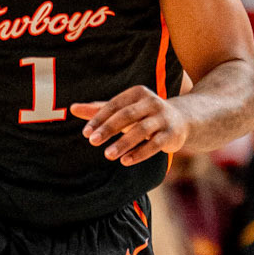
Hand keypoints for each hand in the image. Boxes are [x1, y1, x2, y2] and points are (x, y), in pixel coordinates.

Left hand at [73, 86, 188, 166]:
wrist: (181, 120)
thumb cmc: (143, 115)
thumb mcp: (123, 110)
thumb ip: (99, 110)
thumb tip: (72, 108)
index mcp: (137, 93)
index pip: (114, 105)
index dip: (99, 118)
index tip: (86, 133)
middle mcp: (151, 102)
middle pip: (127, 115)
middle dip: (109, 128)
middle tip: (93, 141)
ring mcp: (163, 118)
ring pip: (141, 130)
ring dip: (123, 143)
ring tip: (107, 155)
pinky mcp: (171, 134)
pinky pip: (154, 144)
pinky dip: (140, 153)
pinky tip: (125, 161)